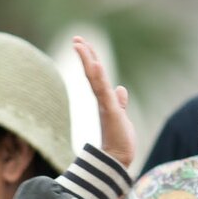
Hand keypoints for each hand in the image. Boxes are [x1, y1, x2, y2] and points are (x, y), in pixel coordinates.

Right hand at [73, 37, 134, 168]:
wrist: (119, 159)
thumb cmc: (120, 141)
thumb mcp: (121, 116)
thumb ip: (120, 102)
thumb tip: (121, 88)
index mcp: (104, 99)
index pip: (96, 74)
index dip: (90, 58)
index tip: (81, 43)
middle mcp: (102, 99)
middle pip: (92, 72)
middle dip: (85, 55)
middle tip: (76, 38)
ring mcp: (105, 105)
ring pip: (95, 78)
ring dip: (88, 61)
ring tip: (80, 45)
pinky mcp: (111, 112)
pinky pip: (103, 91)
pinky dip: (99, 78)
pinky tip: (95, 65)